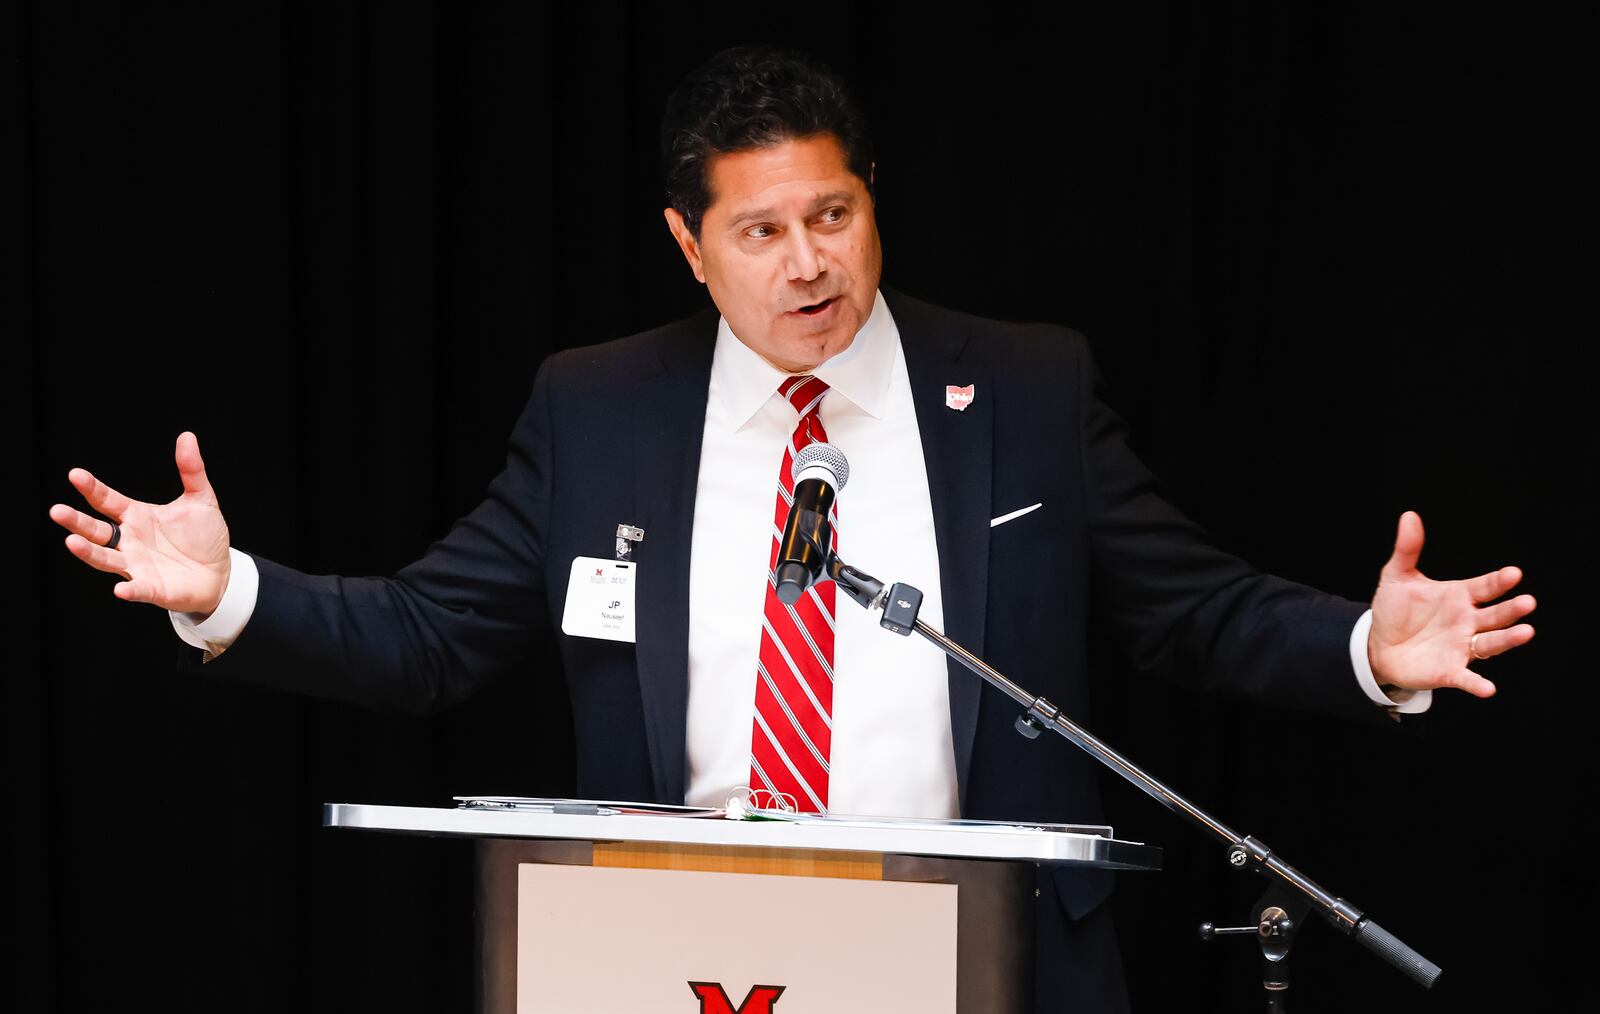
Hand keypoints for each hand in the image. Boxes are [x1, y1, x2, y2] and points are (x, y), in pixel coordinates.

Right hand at [48, 432, 231, 615]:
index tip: (75, 474)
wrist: (220, 573)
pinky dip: (129, 590)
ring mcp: (137, 566)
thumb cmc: (203, 537)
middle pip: (96, 530)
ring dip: (88, 553)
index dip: (92, 488)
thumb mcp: (200, 499)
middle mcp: (130, 541)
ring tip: (71, 542)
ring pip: (106, 559)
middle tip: (56, 511)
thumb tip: (187, 436)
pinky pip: (138, 589)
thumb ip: (191, 470)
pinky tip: (120, 590)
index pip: (107, 501)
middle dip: (76, 522)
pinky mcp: (152, 588)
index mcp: (136, 517)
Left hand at [1367, 511, 1535, 697]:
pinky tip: (1488, 689)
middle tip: (1527, 602)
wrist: (1377, 645)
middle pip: (1495, 615)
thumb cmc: (1394, 610)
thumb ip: (1407, 550)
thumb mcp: (1397, 577)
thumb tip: (1409, 516)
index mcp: (1460, 596)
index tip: (1514, 573)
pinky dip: (1477, 684)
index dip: (1499, 581)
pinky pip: (1466, 678)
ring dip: (1507, 640)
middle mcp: (1468, 621)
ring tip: (1525, 632)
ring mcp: (1461, 646)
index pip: (1485, 587)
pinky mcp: (1450, 670)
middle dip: (1511, 610)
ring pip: (1490, 644)